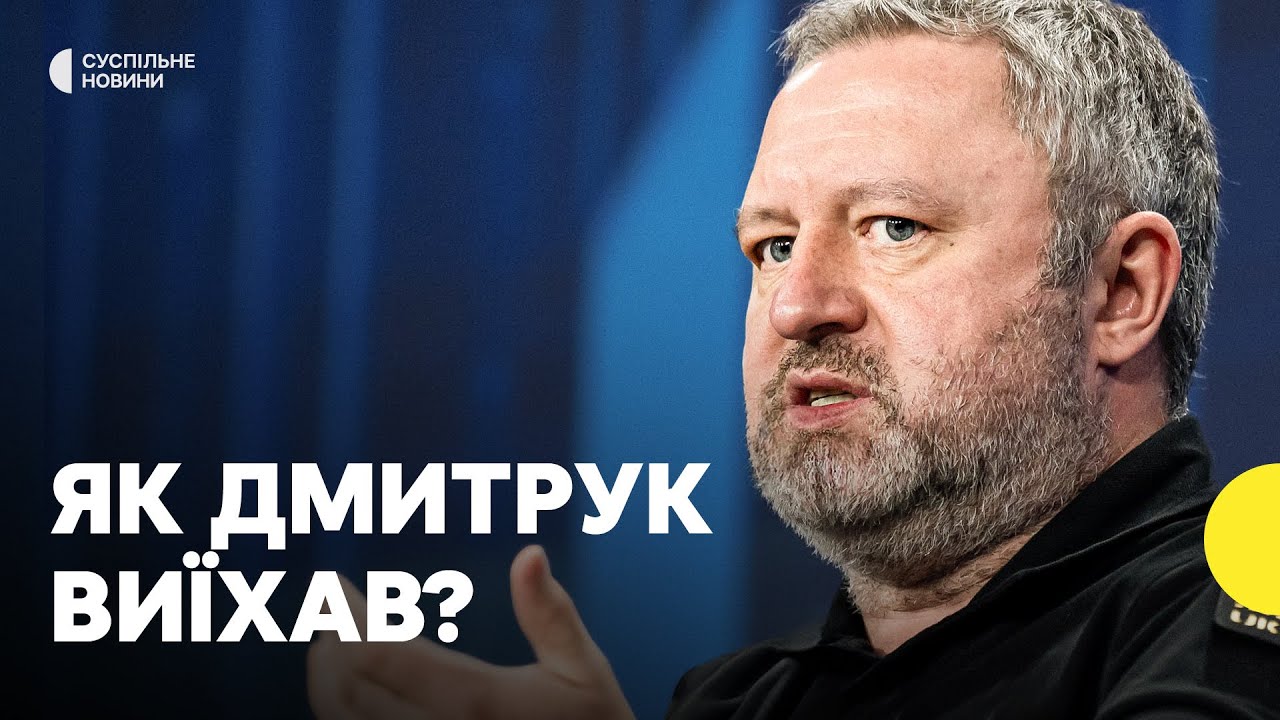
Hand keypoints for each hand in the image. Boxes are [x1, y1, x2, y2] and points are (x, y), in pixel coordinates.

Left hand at [307, 545, 634, 719]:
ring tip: (330, 647)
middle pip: (348, 692)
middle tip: (327, 610)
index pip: (383, 656)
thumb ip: (551, 613)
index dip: (346, 617)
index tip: (336, 587)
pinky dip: (342, 715)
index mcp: (480, 702)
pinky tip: (350, 692)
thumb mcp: (583, 668)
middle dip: (328, 645)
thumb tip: (528, 553)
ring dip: (325, 683)